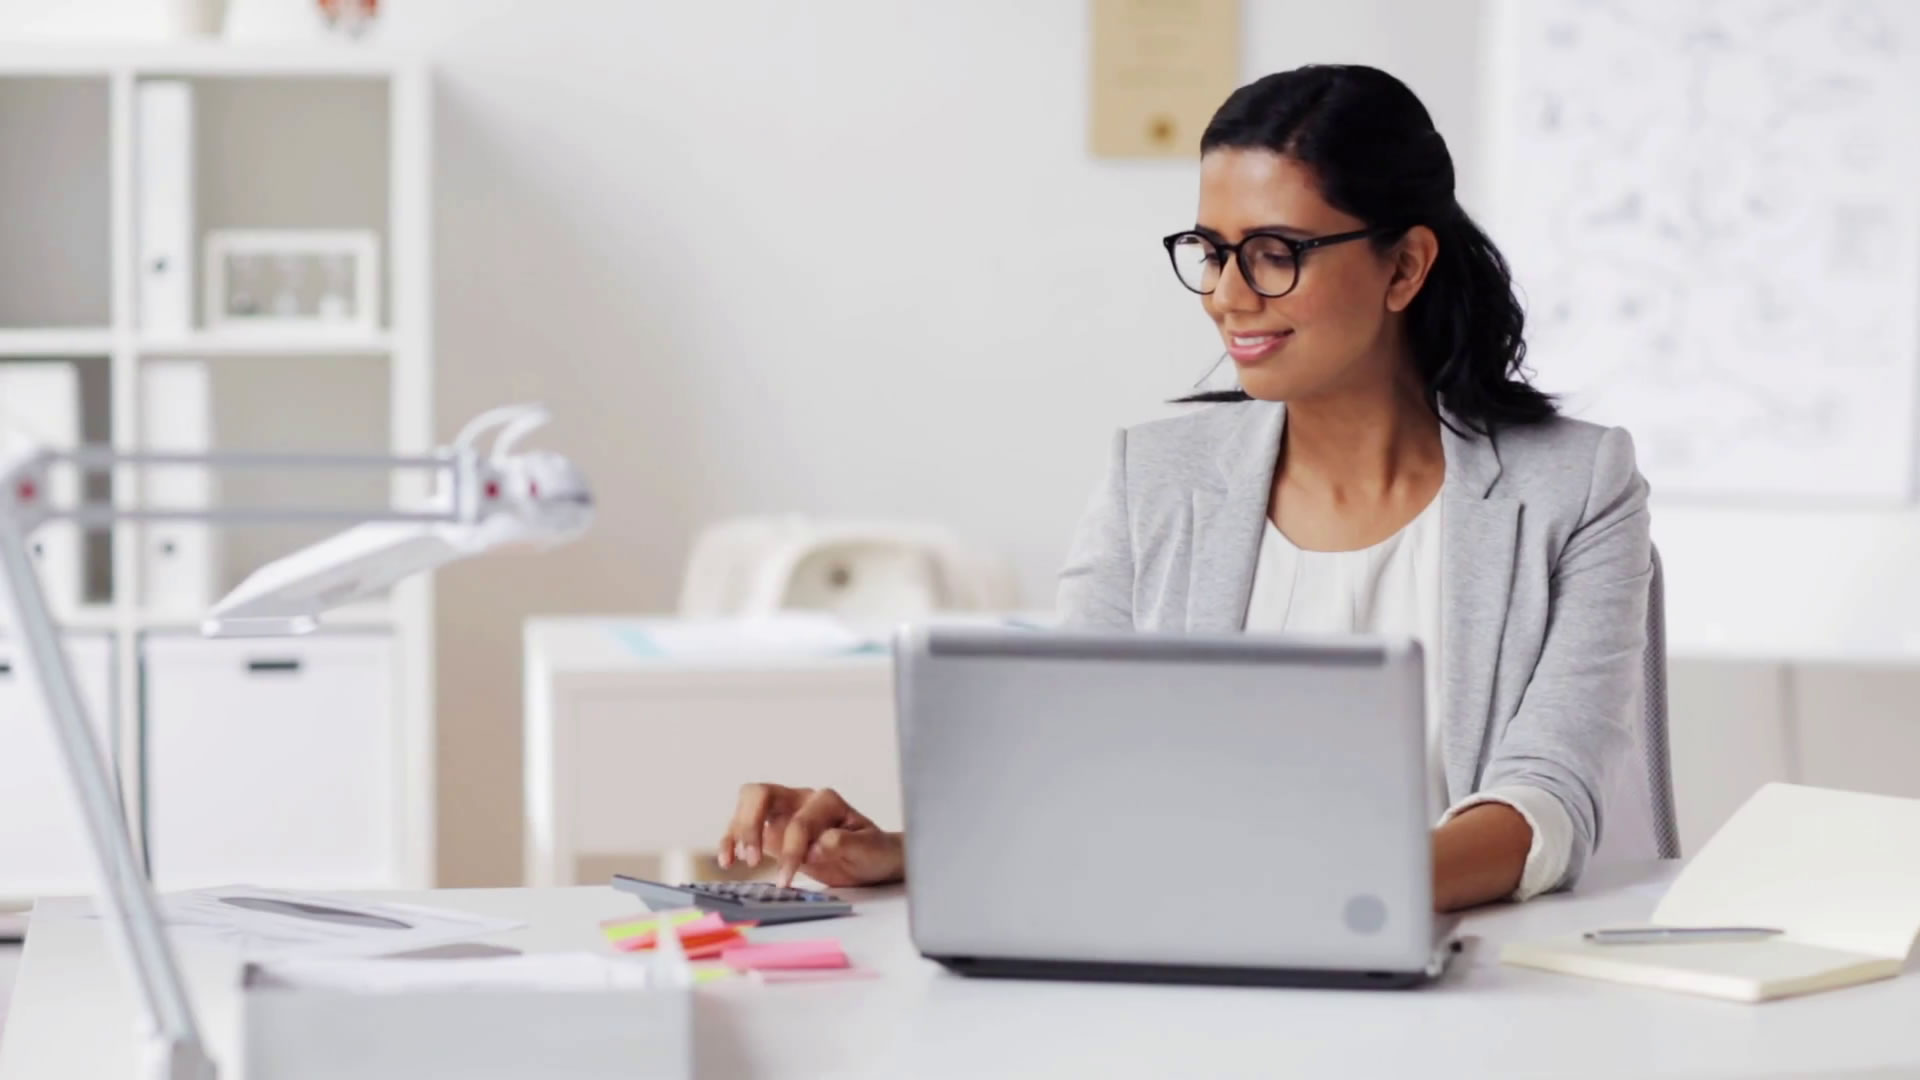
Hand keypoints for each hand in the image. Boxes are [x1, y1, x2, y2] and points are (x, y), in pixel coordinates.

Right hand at [718, 783, 905, 888]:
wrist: (873, 858)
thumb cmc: (872, 850)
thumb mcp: (868, 849)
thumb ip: (844, 844)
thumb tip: (816, 846)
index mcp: (826, 801)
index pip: (798, 821)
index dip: (791, 850)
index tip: (787, 878)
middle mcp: (801, 800)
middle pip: (762, 794)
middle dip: (751, 825)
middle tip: (751, 859)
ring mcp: (784, 813)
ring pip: (748, 805)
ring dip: (737, 832)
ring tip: (734, 860)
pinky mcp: (773, 831)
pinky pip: (745, 829)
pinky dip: (732, 841)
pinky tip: (727, 859)